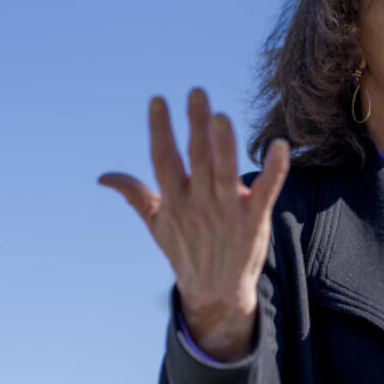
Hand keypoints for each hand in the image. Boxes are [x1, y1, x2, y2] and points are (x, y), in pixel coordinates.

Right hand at [99, 89, 289, 360]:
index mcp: (175, 200)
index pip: (164, 158)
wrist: (215, 290)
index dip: (160, 129)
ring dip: (225, 144)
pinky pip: (267, 190)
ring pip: (226, 171)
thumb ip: (135, 195)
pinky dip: (274, 169)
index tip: (158, 100)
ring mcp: (228, 211)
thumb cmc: (185, 250)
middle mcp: (199, 202)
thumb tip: (103, 177)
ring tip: (222, 116)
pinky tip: (280, 146)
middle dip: (196, 125)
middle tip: (197, 92)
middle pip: (197, 158)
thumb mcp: (156, 224)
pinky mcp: (254, 219)